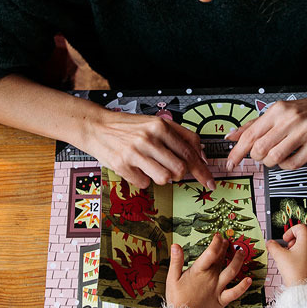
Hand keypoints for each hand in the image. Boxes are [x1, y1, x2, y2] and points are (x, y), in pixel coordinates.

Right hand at [81, 108, 213, 188]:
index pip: (189, 152)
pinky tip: (136, 168)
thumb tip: (201, 154)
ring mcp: (134, 152)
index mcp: (160, 126)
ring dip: (162, 177)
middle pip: (180, 169)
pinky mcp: (122, 165)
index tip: (210, 182)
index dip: (202, 171)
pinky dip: (143, 179)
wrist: (97, 126)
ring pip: (164, 179)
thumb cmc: (129, 126)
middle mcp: (148, 138)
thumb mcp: (156, 123)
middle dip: (179, 174)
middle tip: (171, 169)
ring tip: (151, 167)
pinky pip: (144, 184)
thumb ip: (181, 136)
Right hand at [166, 234, 252, 307]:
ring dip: (238, 261)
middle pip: (221, 259)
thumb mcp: (172, 278)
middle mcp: (211, 278)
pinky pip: (235, 293)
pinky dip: (243, 286)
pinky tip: (249, 279)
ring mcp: (218, 289)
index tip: (218, 236)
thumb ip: (176, 261)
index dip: (216, 243)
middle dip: (225, 248)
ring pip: (231, 272)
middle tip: (228, 240)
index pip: (210, 253)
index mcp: (199, 272)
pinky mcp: (222, 300)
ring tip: (241, 252)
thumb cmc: (177, 298)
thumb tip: (176, 245)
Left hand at [225, 94, 306, 169]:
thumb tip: (232, 135)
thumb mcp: (282, 111)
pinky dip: (286, 165)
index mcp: (279, 110)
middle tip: (261, 155)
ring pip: (274, 158)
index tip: (230, 162)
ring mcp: (305, 133)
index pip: (250, 134)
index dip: (237, 152)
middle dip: (256, 157)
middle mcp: (290, 120)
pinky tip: (289, 158)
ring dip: (271, 162)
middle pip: (259, 148)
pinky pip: (292, 164)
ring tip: (277, 156)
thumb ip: (256, 124)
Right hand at [266, 222, 306, 286]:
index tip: (285, 240)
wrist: (303, 288)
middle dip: (295, 237)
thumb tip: (269, 243)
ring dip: (299, 245)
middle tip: (288, 245)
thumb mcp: (279, 256)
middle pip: (306, 233)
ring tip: (291, 254)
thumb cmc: (294, 272)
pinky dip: (303, 252)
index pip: (300, 227)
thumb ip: (272, 246)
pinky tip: (295, 262)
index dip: (290, 231)